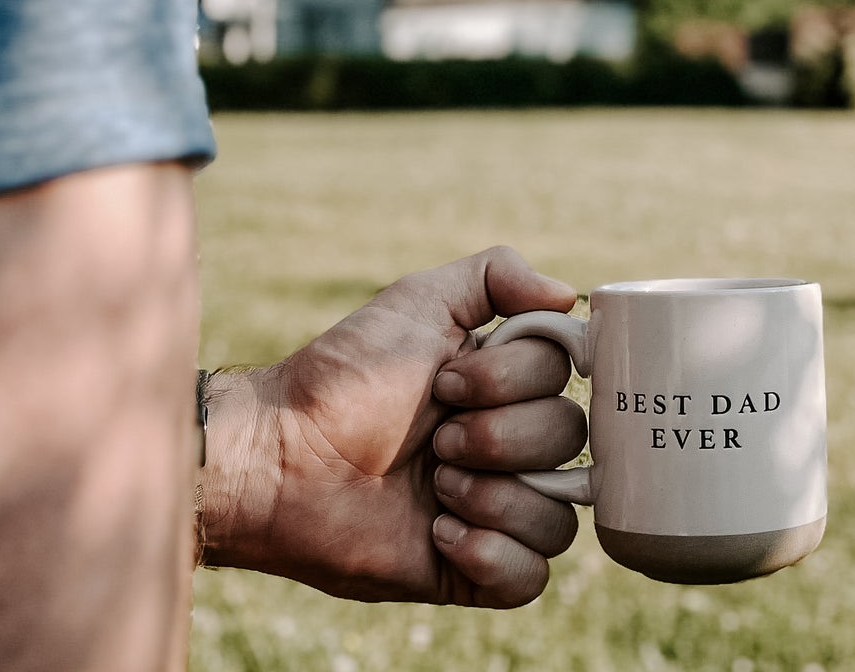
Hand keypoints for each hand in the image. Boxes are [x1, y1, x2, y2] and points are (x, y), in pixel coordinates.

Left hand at [199, 247, 585, 606]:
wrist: (283, 458)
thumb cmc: (346, 376)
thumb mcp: (419, 301)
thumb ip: (498, 275)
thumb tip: (570, 294)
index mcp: (506, 383)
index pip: (565, 378)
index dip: (513, 380)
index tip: (448, 380)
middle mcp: (511, 444)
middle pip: (567, 441)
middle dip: (496, 438)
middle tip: (436, 437)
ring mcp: (495, 509)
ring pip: (559, 516)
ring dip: (494, 497)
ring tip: (435, 486)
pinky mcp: (472, 570)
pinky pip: (532, 578)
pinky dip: (494, 553)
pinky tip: (440, 531)